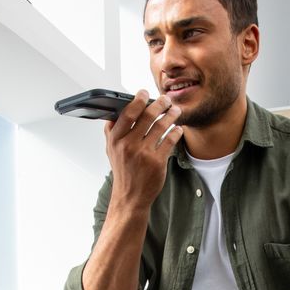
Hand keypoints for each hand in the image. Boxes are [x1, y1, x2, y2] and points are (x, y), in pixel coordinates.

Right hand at [105, 90, 182, 211]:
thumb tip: (115, 111)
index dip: (138, 100)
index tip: (145, 92)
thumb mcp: (111, 151)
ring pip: (161, 126)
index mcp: (116, 140)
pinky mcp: (157, 162)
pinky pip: (170, 140)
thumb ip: (112, 131)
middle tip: (166, 99)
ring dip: (171, 115)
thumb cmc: (123, 172)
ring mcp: (143, 154)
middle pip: (147, 116)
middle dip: (160, 104)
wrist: (130, 197)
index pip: (128, 113)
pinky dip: (176, 132)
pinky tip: (178, 128)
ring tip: (176, 110)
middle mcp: (128, 145)